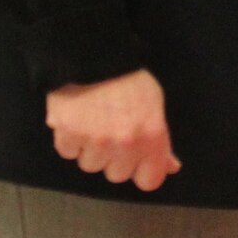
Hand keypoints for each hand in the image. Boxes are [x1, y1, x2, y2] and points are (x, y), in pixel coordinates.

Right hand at [45, 70, 181, 191]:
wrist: (94, 56)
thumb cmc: (130, 79)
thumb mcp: (155, 104)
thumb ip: (161, 140)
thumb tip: (170, 167)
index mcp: (151, 135)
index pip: (150, 181)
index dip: (143, 171)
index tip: (138, 160)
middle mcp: (124, 144)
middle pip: (117, 175)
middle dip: (116, 158)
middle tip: (113, 132)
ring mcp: (94, 142)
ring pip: (91, 166)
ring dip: (92, 150)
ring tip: (94, 122)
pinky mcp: (67, 136)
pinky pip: (69, 153)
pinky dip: (71, 140)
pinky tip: (77, 119)